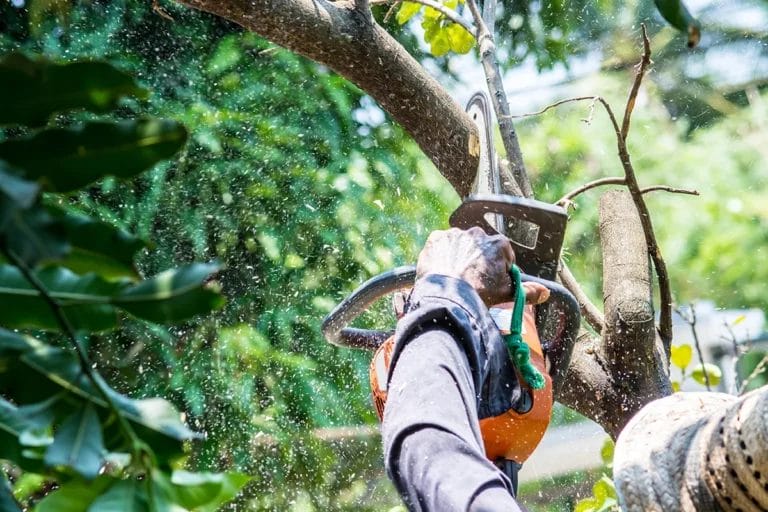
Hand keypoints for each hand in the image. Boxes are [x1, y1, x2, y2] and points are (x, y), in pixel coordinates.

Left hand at [416, 227, 549, 306]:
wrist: (447, 297)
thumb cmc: (479, 294)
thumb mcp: (507, 294)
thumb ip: (528, 291)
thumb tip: (544, 293)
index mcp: (499, 243)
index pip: (503, 256)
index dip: (498, 271)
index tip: (490, 283)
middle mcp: (479, 233)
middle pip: (481, 249)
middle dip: (478, 262)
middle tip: (471, 282)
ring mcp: (456, 234)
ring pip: (460, 246)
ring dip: (459, 257)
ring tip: (454, 278)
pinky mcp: (436, 238)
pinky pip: (440, 246)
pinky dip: (440, 256)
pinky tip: (441, 270)